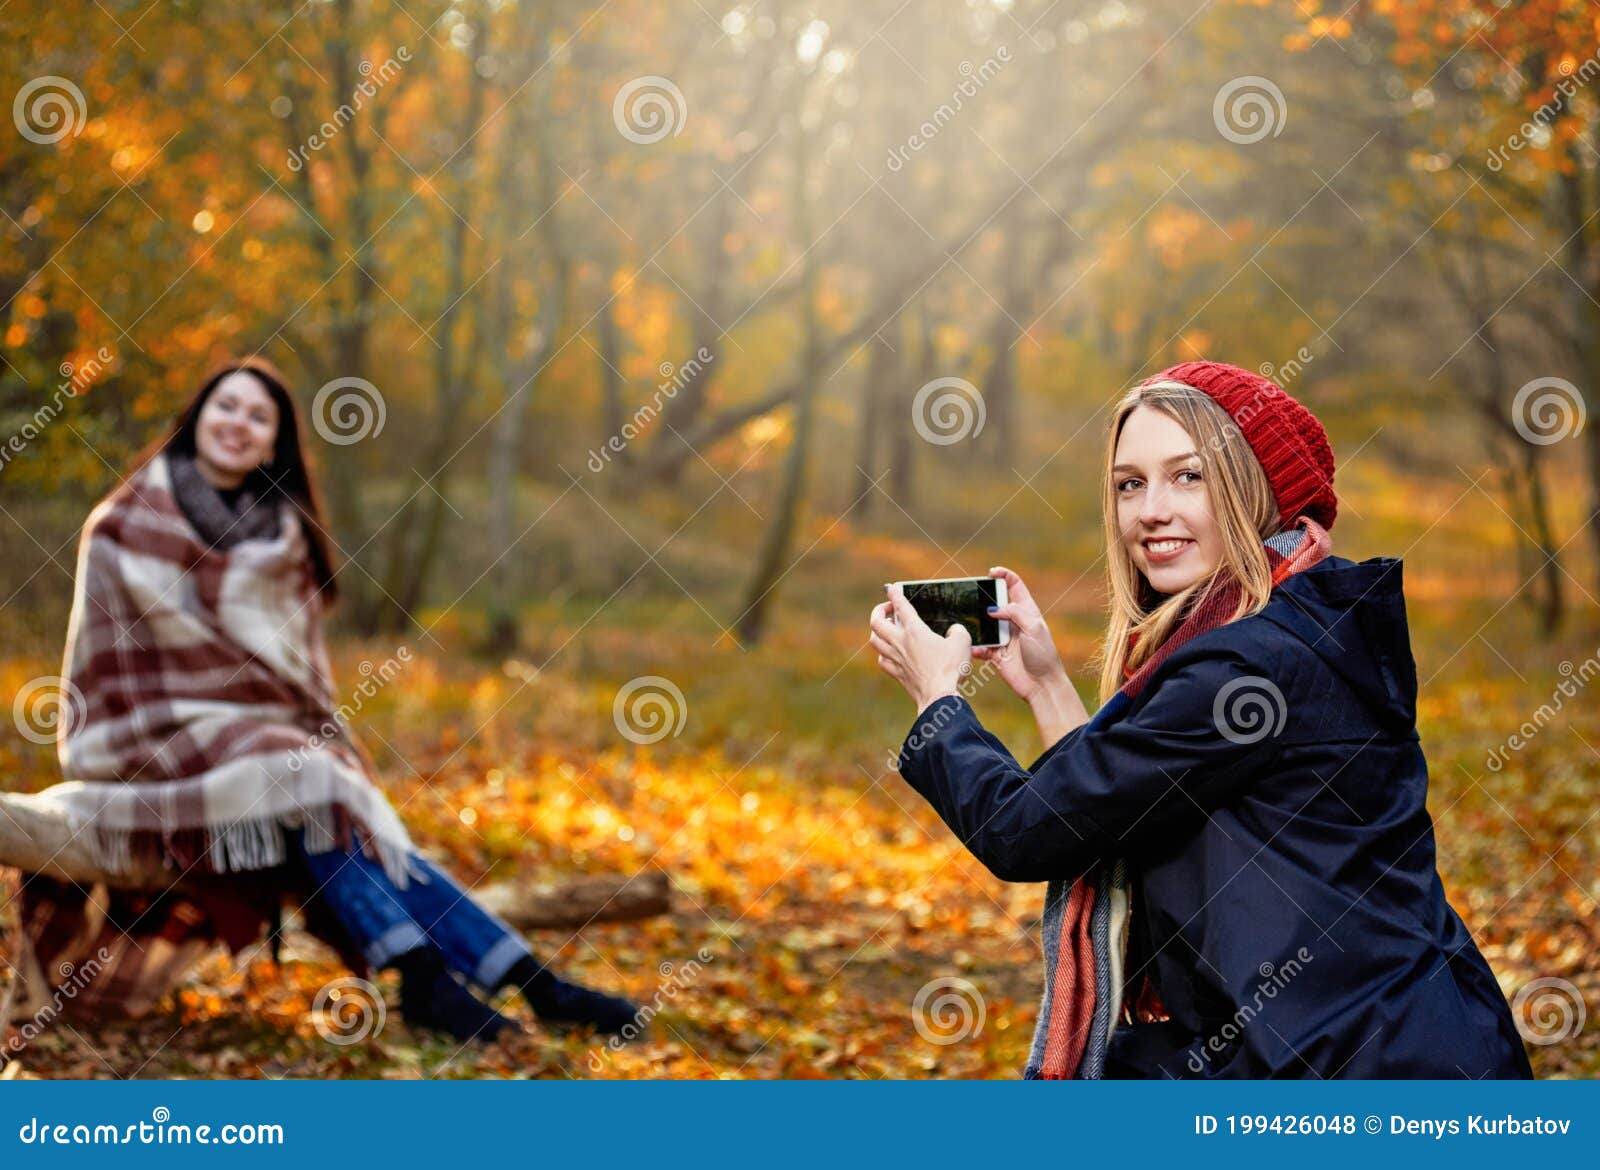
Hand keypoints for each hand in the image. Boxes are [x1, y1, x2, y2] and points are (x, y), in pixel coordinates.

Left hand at [869, 583, 972, 711]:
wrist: (939, 697)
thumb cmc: (951, 669)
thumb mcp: (963, 642)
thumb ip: (957, 631)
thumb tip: (953, 631)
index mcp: (914, 631)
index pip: (901, 606)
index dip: (895, 593)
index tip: (891, 587)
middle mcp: (900, 643)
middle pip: (876, 622)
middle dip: (879, 611)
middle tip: (888, 608)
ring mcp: (895, 659)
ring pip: (875, 640)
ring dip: (878, 631)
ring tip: (886, 627)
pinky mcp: (896, 674)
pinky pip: (882, 660)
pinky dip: (883, 653)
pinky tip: (889, 653)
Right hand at [973, 565, 1068, 704]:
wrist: (1042, 685)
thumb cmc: (1044, 655)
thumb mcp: (1034, 628)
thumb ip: (1014, 613)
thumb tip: (992, 608)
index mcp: (1026, 611)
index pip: (1014, 586)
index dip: (1003, 575)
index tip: (991, 573)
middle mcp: (1013, 622)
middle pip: (994, 602)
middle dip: (983, 598)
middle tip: (972, 597)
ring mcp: (1003, 637)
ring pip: (983, 623)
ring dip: (975, 622)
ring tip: (967, 621)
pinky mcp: (995, 653)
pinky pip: (980, 646)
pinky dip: (974, 646)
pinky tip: (972, 646)